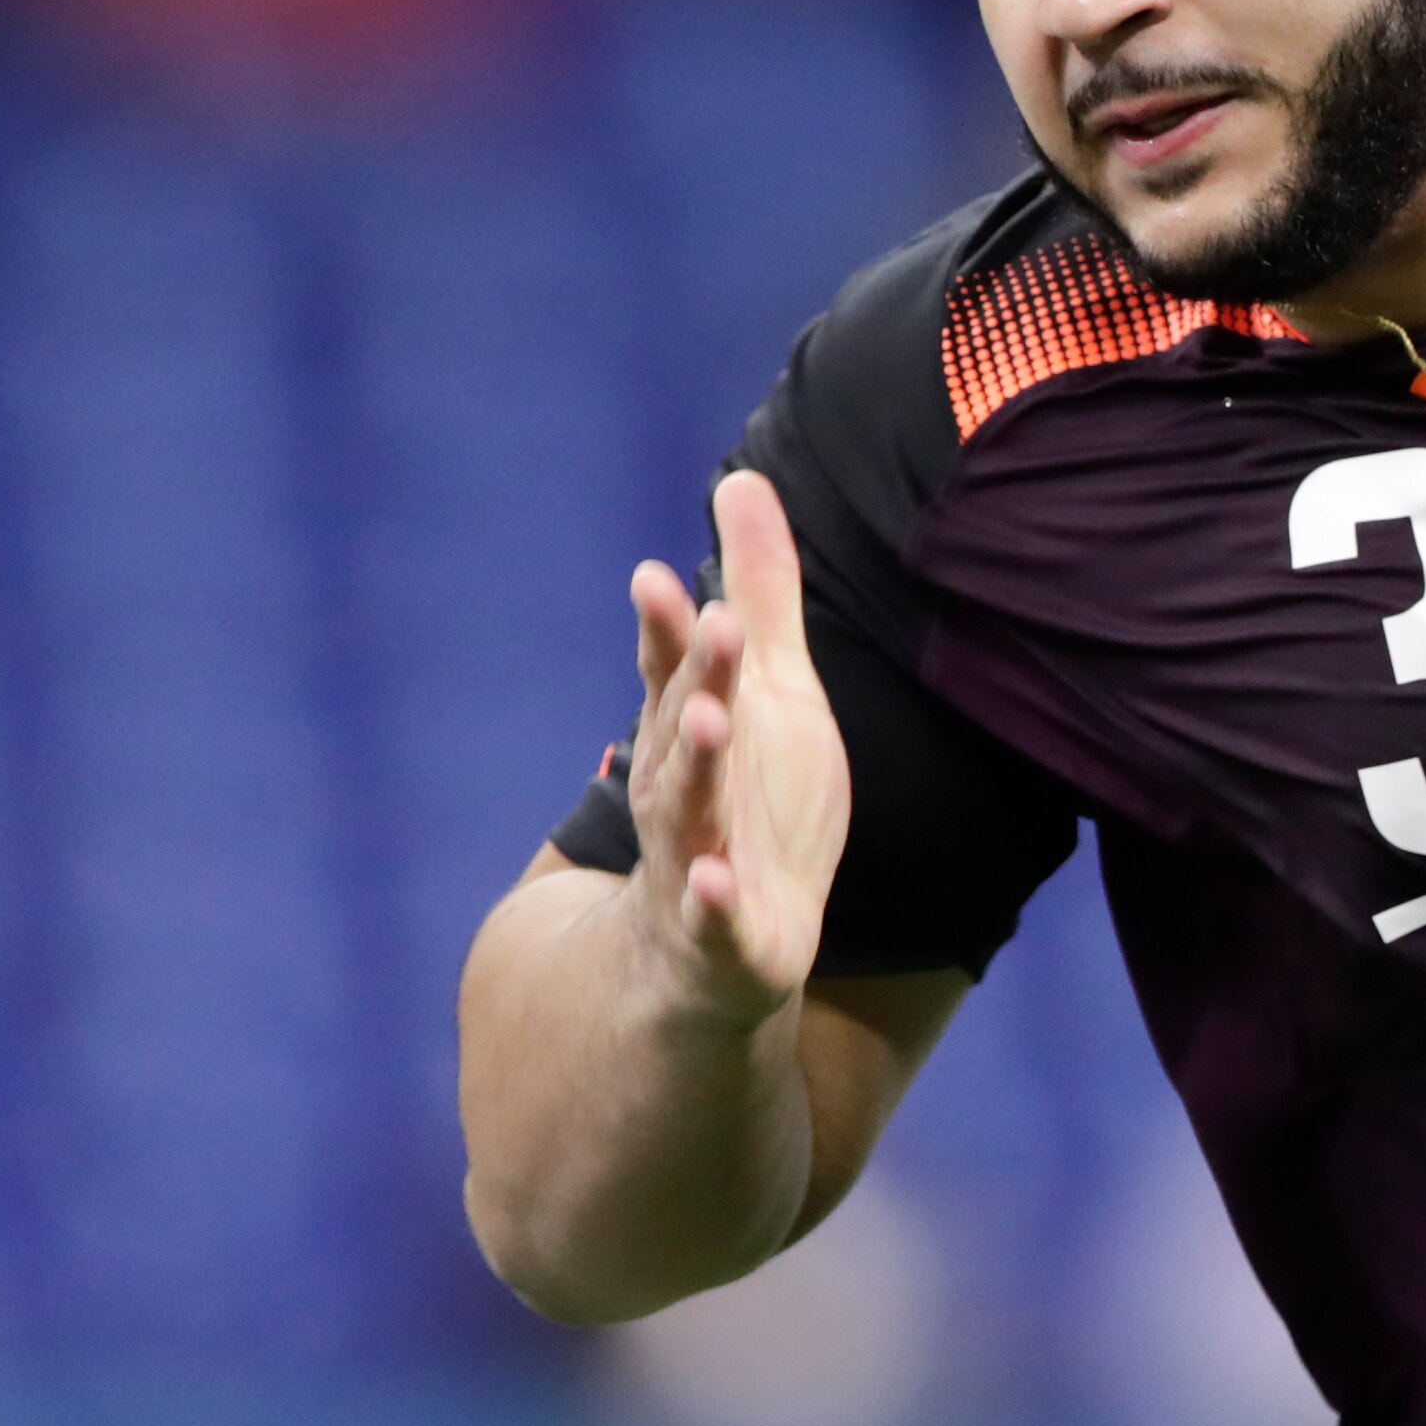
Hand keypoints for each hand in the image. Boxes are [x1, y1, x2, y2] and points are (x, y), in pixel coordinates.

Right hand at [621, 470, 852, 1026]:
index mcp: (693, 728)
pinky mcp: (726, 929)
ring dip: (699, 765)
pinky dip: (712, 899)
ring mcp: (698, 856)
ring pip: (692, 809)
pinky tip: (715, 881)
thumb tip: (745, 477)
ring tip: (712, 720)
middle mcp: (683, 786)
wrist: (717, 948)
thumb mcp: (768, 688)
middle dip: (698, 676)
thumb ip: (760, 589)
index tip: (657, 575)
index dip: (667, 628)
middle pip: (687, 725)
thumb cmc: (751, 798)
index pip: (674, 671)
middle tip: (715, 622)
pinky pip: (714, 915)